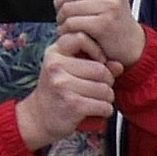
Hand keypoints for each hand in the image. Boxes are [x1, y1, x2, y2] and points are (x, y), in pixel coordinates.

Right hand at [12, 31, 117, 152]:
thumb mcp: (68, 70)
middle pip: (101, 70)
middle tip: (97, 88)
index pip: (81, 38)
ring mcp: (63, 85)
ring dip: (107, 98)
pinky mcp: (72, 104)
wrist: (38, 117)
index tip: (98, 61)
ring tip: (95, 100)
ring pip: (105, 90)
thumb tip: (118, 66)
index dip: (96, 49)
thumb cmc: (57, 91)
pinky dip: (105, 110)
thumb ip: (92, 63)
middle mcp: (56, 66)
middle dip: (107, 82)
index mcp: (54, 53)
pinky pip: (104, 106)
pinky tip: (95, 110)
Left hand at [52, 0, 143, 67]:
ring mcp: (110, 5)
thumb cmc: (109, 14)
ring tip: (71, 23)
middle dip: (60, 4)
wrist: (129, 43)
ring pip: (66, 8)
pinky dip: (66, 30)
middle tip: (68, 13)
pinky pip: (70, 23)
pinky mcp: (104, 24)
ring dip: (62, 19)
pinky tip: (73, 32)